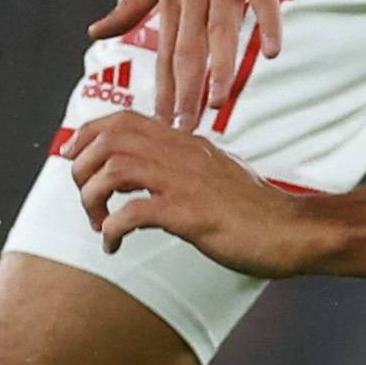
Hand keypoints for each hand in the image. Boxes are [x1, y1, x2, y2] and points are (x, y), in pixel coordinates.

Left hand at [66, 109, 330, 277]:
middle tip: (88, 200)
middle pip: (108, 139)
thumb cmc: (253, 209)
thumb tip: (145, 173)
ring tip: (99, 223)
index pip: (122, 119)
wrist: (291, 231)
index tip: (74, 160)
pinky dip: (112, 229)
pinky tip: (115, 245)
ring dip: (92, 199)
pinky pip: (133, 213)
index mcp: (185, 141)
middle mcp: (182, 153)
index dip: (87, 136)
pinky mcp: (191, 214)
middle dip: (82, 170)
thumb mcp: (213, 172)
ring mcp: (186, 182)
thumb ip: (181, 165)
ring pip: (113, 170)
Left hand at [87, 0, 282, 130]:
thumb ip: (132, 2)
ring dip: (221, 67)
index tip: (161, 125)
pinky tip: (271, 52)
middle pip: (189, 47)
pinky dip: (267, 22)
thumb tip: (95, 33)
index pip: (166, 50)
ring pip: (222, 27)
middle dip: (187, 91)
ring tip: (220, 103)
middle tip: (185, 131)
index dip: (164, 88)